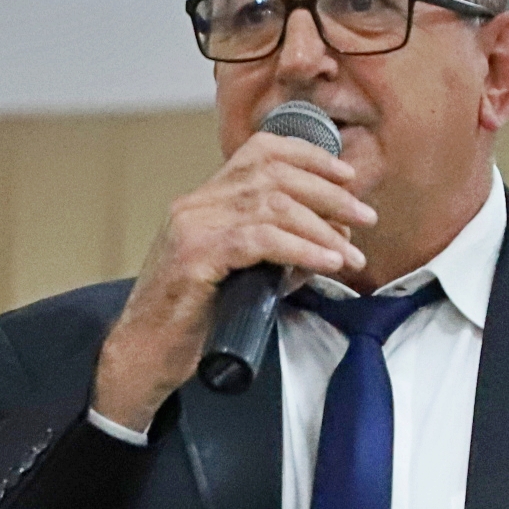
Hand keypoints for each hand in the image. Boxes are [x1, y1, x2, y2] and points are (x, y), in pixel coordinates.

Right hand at [90, 129, 374, 428]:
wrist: (143, 356)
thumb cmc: (189, 321)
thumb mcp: (239, 276)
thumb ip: (276, 254)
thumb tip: (328, 244)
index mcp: (204, 202)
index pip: (260, 152)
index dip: (309, 156)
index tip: (346, 176)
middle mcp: (196, 205)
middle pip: (274, 174)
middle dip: (328, 193)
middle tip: (365, 216)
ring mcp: (193, 227)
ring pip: (272, 204)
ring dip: (322, 227)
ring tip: (351, 252)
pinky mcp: (195, 256)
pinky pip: (260, 240)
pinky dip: (301, 249)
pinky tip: (325, 263)